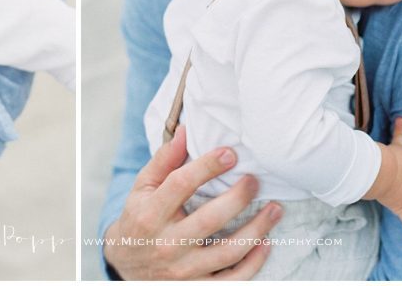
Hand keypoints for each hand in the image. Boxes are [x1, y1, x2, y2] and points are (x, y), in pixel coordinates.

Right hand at [104, 125, 280, 279]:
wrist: (127, 264)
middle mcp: (167, 243)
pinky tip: (266, 242)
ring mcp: (183, 269)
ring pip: (227, 252)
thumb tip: (186, 131)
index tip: (230, 153)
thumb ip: (164, 160)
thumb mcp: (142, 187)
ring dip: (257, 230)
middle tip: (255, 181)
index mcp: (150, 214)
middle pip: (209, 220)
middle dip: (237, 198)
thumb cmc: (139, 217)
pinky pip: (232, 279)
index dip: (207, 167)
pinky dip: (253, 263)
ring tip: (275, 209)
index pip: (180, 185)